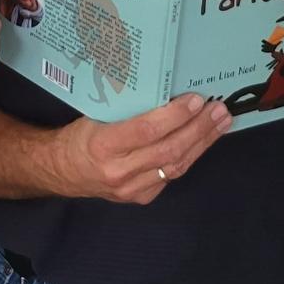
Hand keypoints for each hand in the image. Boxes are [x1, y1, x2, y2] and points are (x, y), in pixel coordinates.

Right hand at [56, 93, 230, 203]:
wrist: (63, 171)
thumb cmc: (79, 135)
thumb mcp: (94, 114)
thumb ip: (126, 106)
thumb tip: (163, 87)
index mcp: (103, 144)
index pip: (146, 130)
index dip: (175, 116)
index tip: (196, 100)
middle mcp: (119, 171)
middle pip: (168, 150)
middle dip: (198, 128)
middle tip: (219, 110)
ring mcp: (132, 189)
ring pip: (175, 166)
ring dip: (201, 142)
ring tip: (220, 123)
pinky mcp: (141, 197)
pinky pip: (171, 176)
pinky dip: (189, 156)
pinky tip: (202, 141)